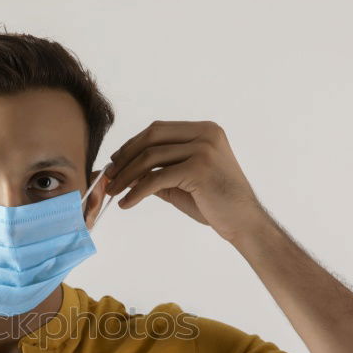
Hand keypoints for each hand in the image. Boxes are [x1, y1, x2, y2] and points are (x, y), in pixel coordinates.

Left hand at [104, 120, 266, 241]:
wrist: (243, 222)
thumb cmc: (215, 204)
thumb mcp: (181, 182)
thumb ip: (157, 173)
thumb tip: (124, 172)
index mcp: (204, 130)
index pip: (158, 130)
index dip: (132, 144)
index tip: (115, 161)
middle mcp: (205, 134)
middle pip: (151, 137)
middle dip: (125, 156)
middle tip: (109, 176)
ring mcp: (203, 149)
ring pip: (150, 157)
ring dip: (126, 175)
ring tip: (113, 192)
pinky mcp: (199, 169)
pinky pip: (156, 178)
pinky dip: (137, 191)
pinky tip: (127, 203)